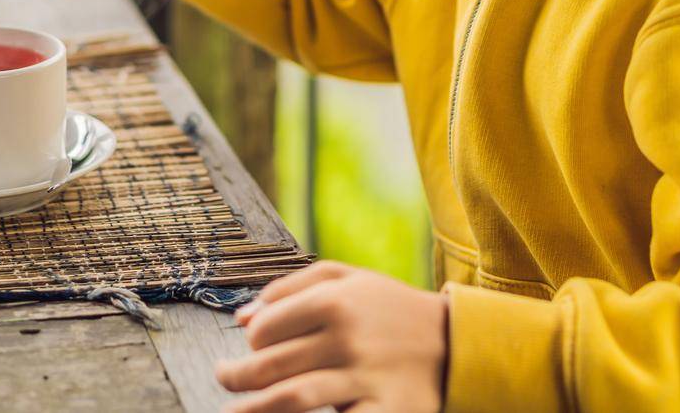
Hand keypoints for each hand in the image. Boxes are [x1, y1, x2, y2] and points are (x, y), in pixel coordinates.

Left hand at [215, 261, 448, 412]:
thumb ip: (292, 288)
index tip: (252, 350)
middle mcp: (347, 338)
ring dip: (253, 411)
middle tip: (224, 381)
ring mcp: (364, 378)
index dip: (251, 342)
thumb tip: (242, 317)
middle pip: (271, 366)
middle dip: (236, 378)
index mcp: (336, 301)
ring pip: (290, 399)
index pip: (267, 328)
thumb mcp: (350, 279)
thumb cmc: (392, 309)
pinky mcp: (383, 412)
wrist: (455, 343)